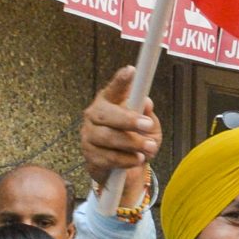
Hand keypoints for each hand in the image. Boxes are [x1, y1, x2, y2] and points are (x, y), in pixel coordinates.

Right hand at [79, 66, 159, 183]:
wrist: (124, 168)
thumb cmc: (136, 139)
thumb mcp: (149, 127)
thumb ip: (148, 114)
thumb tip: (146, 102)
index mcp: (109, 101)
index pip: (114, 88)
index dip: (121, 80)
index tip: (132, 71)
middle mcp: (95, 114)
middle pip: (106, 114)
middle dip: (128, 120)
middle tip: (147, 125)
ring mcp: (89, 134)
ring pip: (107, 137)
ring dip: (132, 143)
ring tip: (149, 148)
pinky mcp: (89, 155)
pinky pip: (107, 157)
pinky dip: (126, 159)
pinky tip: (137, 159)